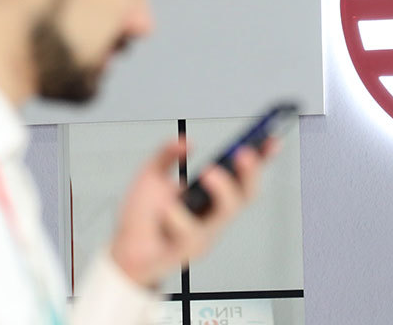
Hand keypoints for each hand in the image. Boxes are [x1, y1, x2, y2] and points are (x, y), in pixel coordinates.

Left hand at [109, 137, 279, 287]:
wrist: (121, 252)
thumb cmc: (141, 220)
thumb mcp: (150, 176)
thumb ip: (166, 154)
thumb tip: (186, 142)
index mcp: (210, 196)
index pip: (243, 175)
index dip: (262, 158)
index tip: (271, 139)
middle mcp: (213, 215)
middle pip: (246, 195)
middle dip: (250, 172)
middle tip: (243, 153)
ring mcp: (203, 234)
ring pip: (225, 213)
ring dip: (222, 189)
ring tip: (208, 172)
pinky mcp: (187, 251)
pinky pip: (189, 233)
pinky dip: (176, 217)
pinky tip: (165, 212)